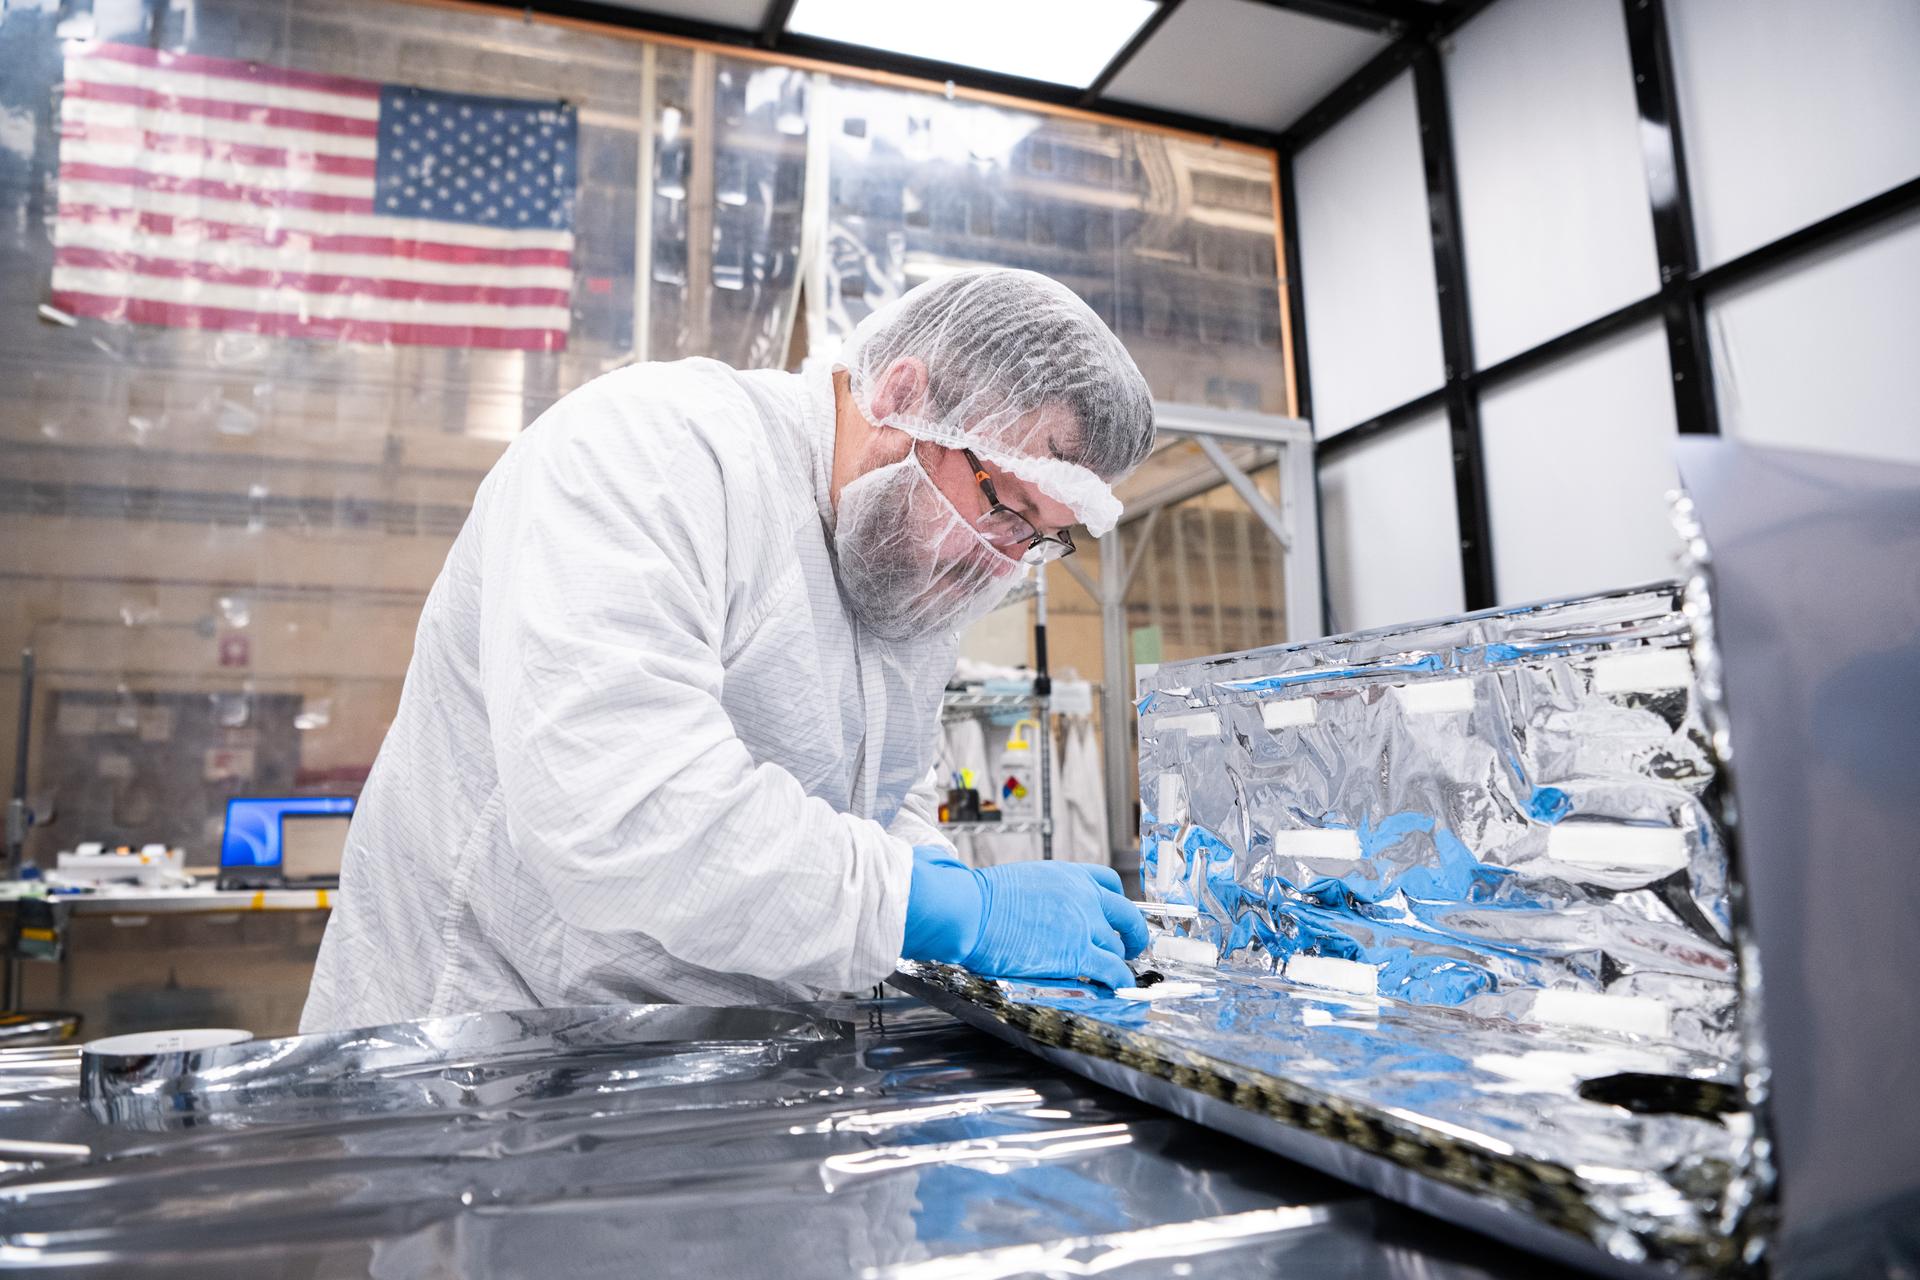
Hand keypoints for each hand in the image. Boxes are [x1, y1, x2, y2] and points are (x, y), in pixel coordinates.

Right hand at [901, 848, 1147, 989]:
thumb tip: (1044, 912)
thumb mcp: (1023, 881)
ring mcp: (1084, 925)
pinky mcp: (1077, 954)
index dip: (1116, 901)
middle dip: (1133, 933)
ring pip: (1118, 946)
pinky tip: (1119, 986)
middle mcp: (1084, 896)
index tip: (1115, 913)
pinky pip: (1112, 970)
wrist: (972, 911)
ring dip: (1119, 961)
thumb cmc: (982, 899)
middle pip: (1126, 914)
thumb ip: (1046, 895)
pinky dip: (1119, 979)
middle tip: (1131, 946)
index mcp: (1069, 874)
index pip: (1108, 882)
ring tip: (1115, 972)